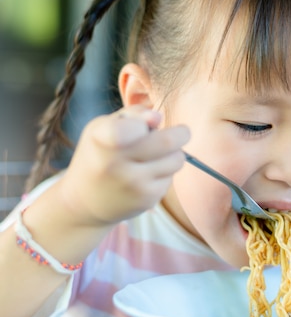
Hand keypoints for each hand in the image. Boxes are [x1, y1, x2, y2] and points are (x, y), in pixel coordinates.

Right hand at [57, 105, 189, 225]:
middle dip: (181, 133)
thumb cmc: (99, 154)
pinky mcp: (146, 199)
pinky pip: (171, 178)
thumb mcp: (104, 126)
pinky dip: (165, 173)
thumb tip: (158, 117)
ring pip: (177, 160)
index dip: (142, 123)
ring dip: (173, 154)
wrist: (84, 201)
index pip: (128, 129)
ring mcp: (132, 184)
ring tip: (155, 156)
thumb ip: (133, 115)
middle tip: (180, 133)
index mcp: (102, 139)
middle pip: (169, 142)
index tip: (143, 126)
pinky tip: (147, 175)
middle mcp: (115, 164)